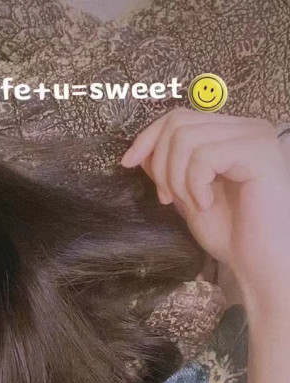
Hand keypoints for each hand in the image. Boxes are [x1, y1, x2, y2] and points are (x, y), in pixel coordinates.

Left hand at [120, 109, 289, 313]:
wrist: (255, 260)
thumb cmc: (228, 233)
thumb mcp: (186, 196)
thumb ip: (168, 170)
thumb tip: (139, 151)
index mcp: (228, 134)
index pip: (178, 117)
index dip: (147, 138)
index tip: (128, 163)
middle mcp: (244, 127)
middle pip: (178, 123)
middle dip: (161, 165)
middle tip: (169, 198)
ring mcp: (254, 136)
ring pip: (186, 138)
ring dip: (177, 179)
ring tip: (194, 204)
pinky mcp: (259, 151)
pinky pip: (205, 156)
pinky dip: (195, 184)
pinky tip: (207, 204)